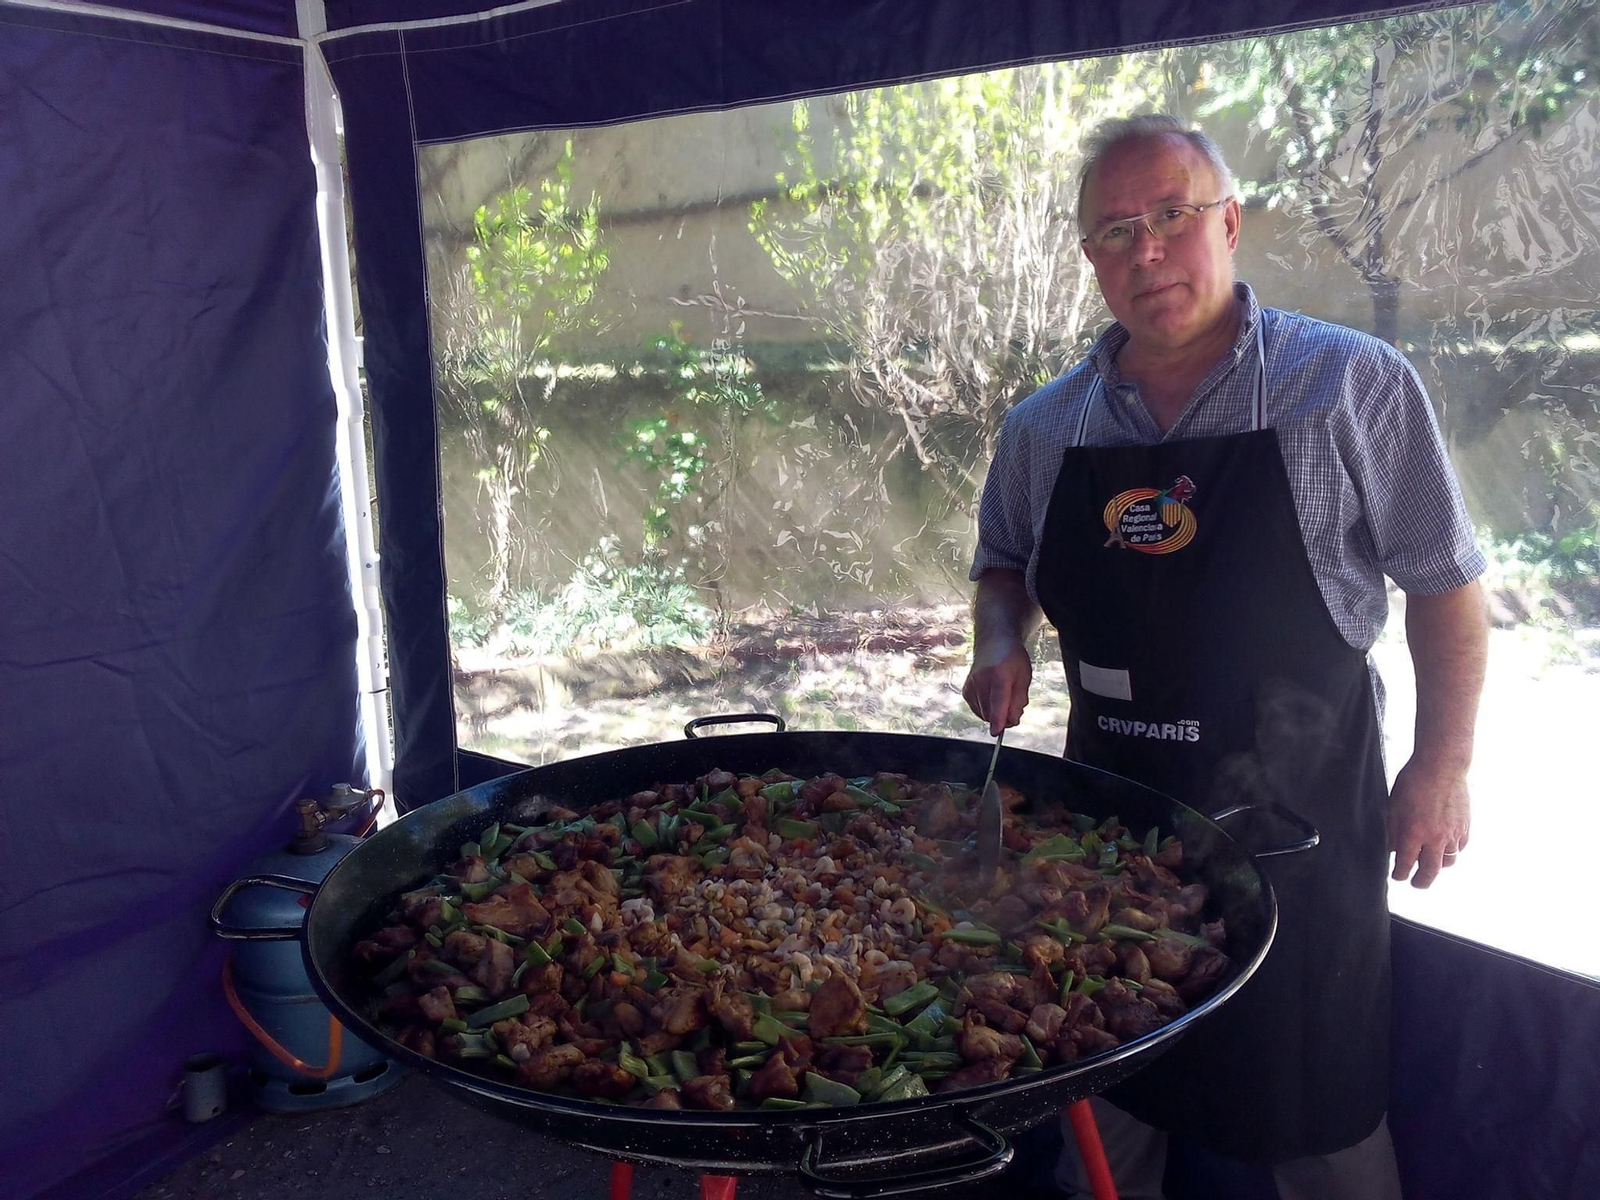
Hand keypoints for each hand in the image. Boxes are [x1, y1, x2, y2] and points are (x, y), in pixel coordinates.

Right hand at [962, 637, 1032, 736]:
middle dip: (1005, 716)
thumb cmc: (1012, 659)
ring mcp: (970, 685)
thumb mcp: (1024, 677)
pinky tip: (993, 696)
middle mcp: (980, 679)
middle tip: (1014, 705)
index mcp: (998, 673)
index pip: (998, 699)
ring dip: (997, 714)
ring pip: (985, 714)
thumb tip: (1011, 721)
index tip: (997, 732)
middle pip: (992, 711)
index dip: (998, 717)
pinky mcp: (966, 692)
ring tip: (1003, 696)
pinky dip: (988, 710)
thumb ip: (1019, 700)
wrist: (993, 643)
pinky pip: (979, 711)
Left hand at [1388, 758, 1470, 887]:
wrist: (1442, 766)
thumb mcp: (1394, 806)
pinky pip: (1460, 848)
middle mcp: (1436, 837)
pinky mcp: (1466, 827)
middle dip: (1421, 882)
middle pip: (1430, 872)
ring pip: (1448, 861)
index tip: (1398, 876)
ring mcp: (1453, 833)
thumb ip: (1394, 831)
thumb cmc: (1414, 782)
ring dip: (1437, 865)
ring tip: (1430, 863)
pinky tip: (1444, 847)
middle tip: (1416, 884)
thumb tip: (1395, 850)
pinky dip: (1451, 851)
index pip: (1406, 865)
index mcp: (1414, 833)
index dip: (1400, 874)